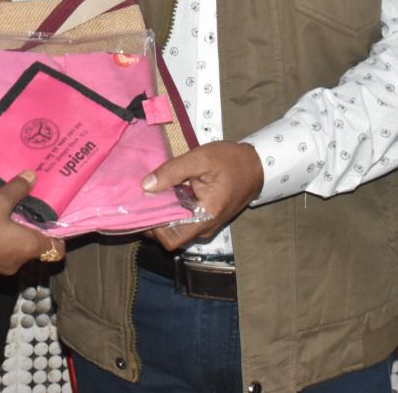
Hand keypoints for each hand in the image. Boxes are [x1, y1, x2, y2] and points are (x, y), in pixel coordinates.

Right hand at [0, 172, 61, 278]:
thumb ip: (17, 189)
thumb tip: (33, 175)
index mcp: (29, 246)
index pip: (55, 250)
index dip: (56, 239)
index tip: (50, 226)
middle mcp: (19, 262)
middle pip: (33, 250)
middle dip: (28, 236)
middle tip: (20, 218)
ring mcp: (0, 271)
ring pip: (13, 255)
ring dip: (9, 243)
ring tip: (0, 224)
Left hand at [142, 141, 263, 250]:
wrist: (256, 165)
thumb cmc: (231, 161)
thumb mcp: (200, 159)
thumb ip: (172, 171)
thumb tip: (145, 186)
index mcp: (206, 217)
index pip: (171, 239)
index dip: (152, 227)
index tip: (142, 207)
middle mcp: (206, 228)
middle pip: (170, 237)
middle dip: (153, 221)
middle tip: (142, 200)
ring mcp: (206, 226)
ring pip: (176, 230)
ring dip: (162, 215)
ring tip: (152, 194)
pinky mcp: (206, 219)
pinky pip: (183, 222)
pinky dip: (172, 211)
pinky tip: (165, 194)